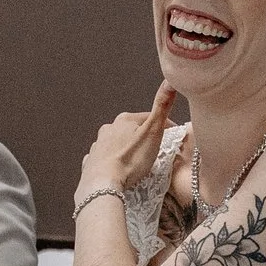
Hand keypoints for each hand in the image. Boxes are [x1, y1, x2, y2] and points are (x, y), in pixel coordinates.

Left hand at [81, 83, 176, 198]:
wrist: (103, 183)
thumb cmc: (130, 160)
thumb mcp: (153, 131)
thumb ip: (161, 107)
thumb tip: (169, 82)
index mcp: (124, 120)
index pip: (148, 117)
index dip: (164, 126)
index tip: (173, 135)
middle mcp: (108, 129)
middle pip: (131, 130)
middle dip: (144, 136)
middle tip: (156, 149)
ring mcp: (98, 145)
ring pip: (117, 143)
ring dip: (128, 148)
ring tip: (138, 161)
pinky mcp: (92, 162)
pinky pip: (105, 158)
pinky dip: (113, 160)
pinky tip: (118, 168)